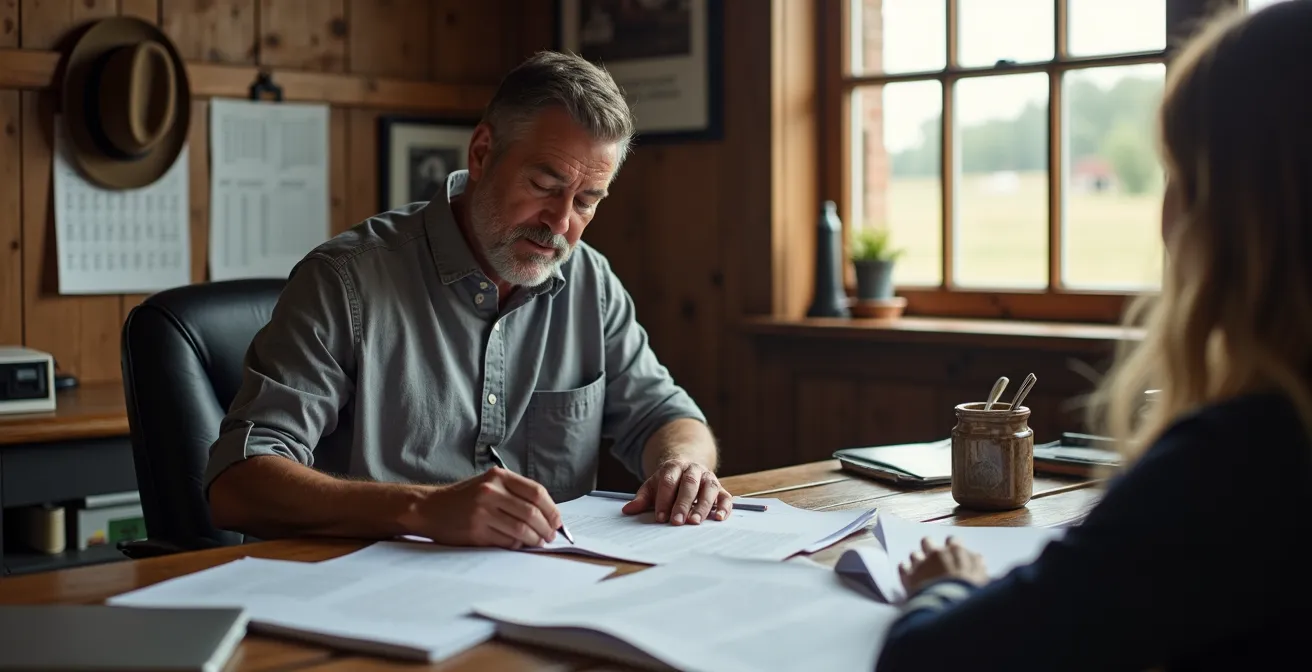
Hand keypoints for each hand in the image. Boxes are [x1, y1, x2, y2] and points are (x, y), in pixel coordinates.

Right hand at [402, 468, 560, 549]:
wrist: (430, 508)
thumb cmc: (464, 498)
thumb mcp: (489, 484)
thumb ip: (515, 494)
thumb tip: (547, 514)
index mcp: (498, 476)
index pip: (536, 492)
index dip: (552, 509)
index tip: (557, 521)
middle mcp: (491, 491)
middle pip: (532, 513)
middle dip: (546, 528)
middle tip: (550, 536)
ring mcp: (482, 512)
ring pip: (521, 530)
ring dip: (534, 540)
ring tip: (538, 542)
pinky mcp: (476, 531)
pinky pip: (506, 541)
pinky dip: (517, 545)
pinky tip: (519, 545)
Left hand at [622, 458, 731, 524]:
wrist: (686, 467)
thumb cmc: (668, 481)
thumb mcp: (653, 486)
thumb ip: (642, 498)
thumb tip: (627, 510)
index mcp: (674, 467)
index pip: (669, 482)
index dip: (664, 499)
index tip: (660, 517)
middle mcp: (693, 470)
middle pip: (689, 484)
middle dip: (682, 504)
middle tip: (677, 522)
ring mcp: (708, 478)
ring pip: (708, 489)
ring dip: (702, 505)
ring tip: (695, 522)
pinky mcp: (720, 489)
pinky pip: (725, 497)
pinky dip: (724, 508)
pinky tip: (719, 519)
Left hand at [898, 536, 989, 594]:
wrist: (951, 606)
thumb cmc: (969, 592)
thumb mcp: (981, 577)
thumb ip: (977, 564)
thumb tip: (977, 558)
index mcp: (955, 551)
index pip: (952, 540)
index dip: (952, 547)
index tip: (953, 554)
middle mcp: (936, 554)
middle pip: (927, 542)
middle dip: (929, 548)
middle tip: (934, 559)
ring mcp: (921, 564)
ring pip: (914, 555)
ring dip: (917, 562)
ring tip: (922, 572)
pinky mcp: (909, 577)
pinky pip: (902, 567)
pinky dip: (906, 571)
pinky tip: (910, 577)